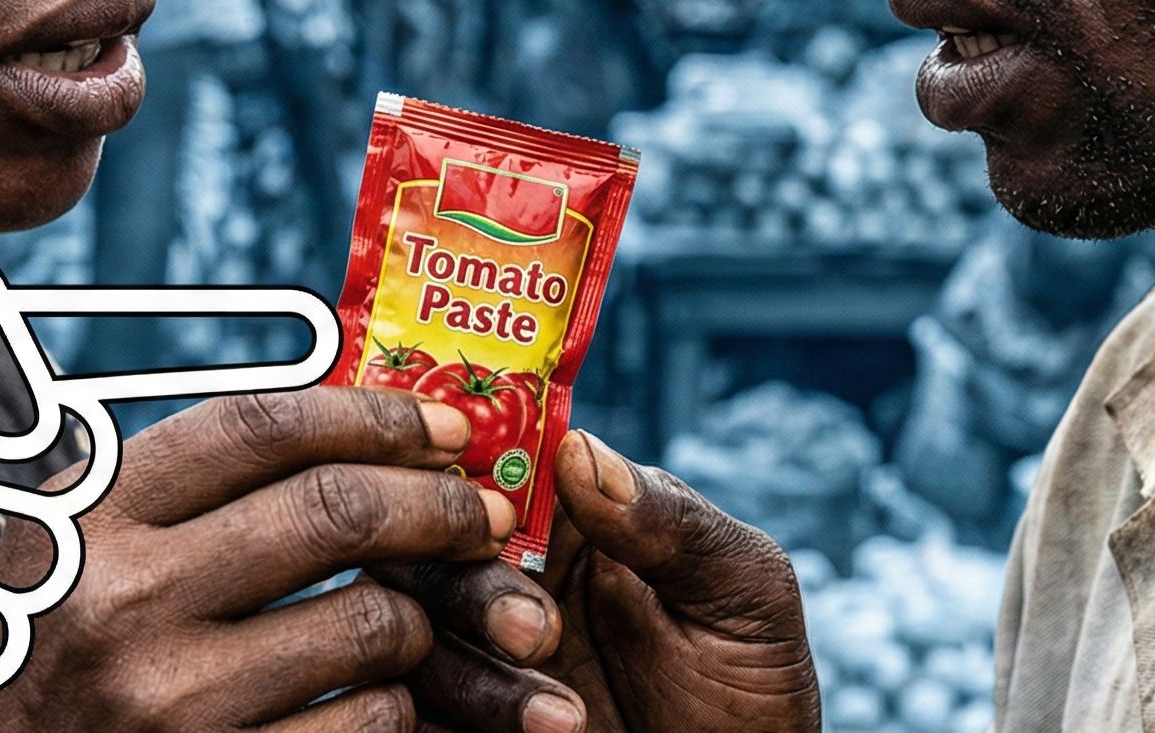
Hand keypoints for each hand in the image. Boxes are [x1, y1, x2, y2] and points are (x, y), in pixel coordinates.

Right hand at [0, 387, 524, 732]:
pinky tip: (376, 694)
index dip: (373, 412)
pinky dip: (395, 703)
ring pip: (370, 624)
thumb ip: (182, 480)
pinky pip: (367, 725)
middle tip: (482, 510)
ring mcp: (168, 705)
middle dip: (437, 502)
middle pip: (335, 511)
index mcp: (94, 515)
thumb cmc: (44, 646)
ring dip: (421, 613)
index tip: (445, 422)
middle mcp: (124, 601)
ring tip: (417, 612)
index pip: (263, 426)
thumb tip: (354, 417)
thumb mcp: (76, 541)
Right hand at [384, 430, 820, 732]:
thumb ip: (669, 520)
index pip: (489, 457)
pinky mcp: (456, 721)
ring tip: (566, 722)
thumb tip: (578, 448)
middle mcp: (510, 570)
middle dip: (470, 586)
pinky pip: (402, 712)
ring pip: (406, 631)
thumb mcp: (741, 592)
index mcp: (570, 514)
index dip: (470, 468)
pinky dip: (449, 724)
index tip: (493, 510)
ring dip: (475, 676)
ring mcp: (475, 650)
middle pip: (426, 542)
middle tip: (540, 633)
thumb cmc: (752, 693)